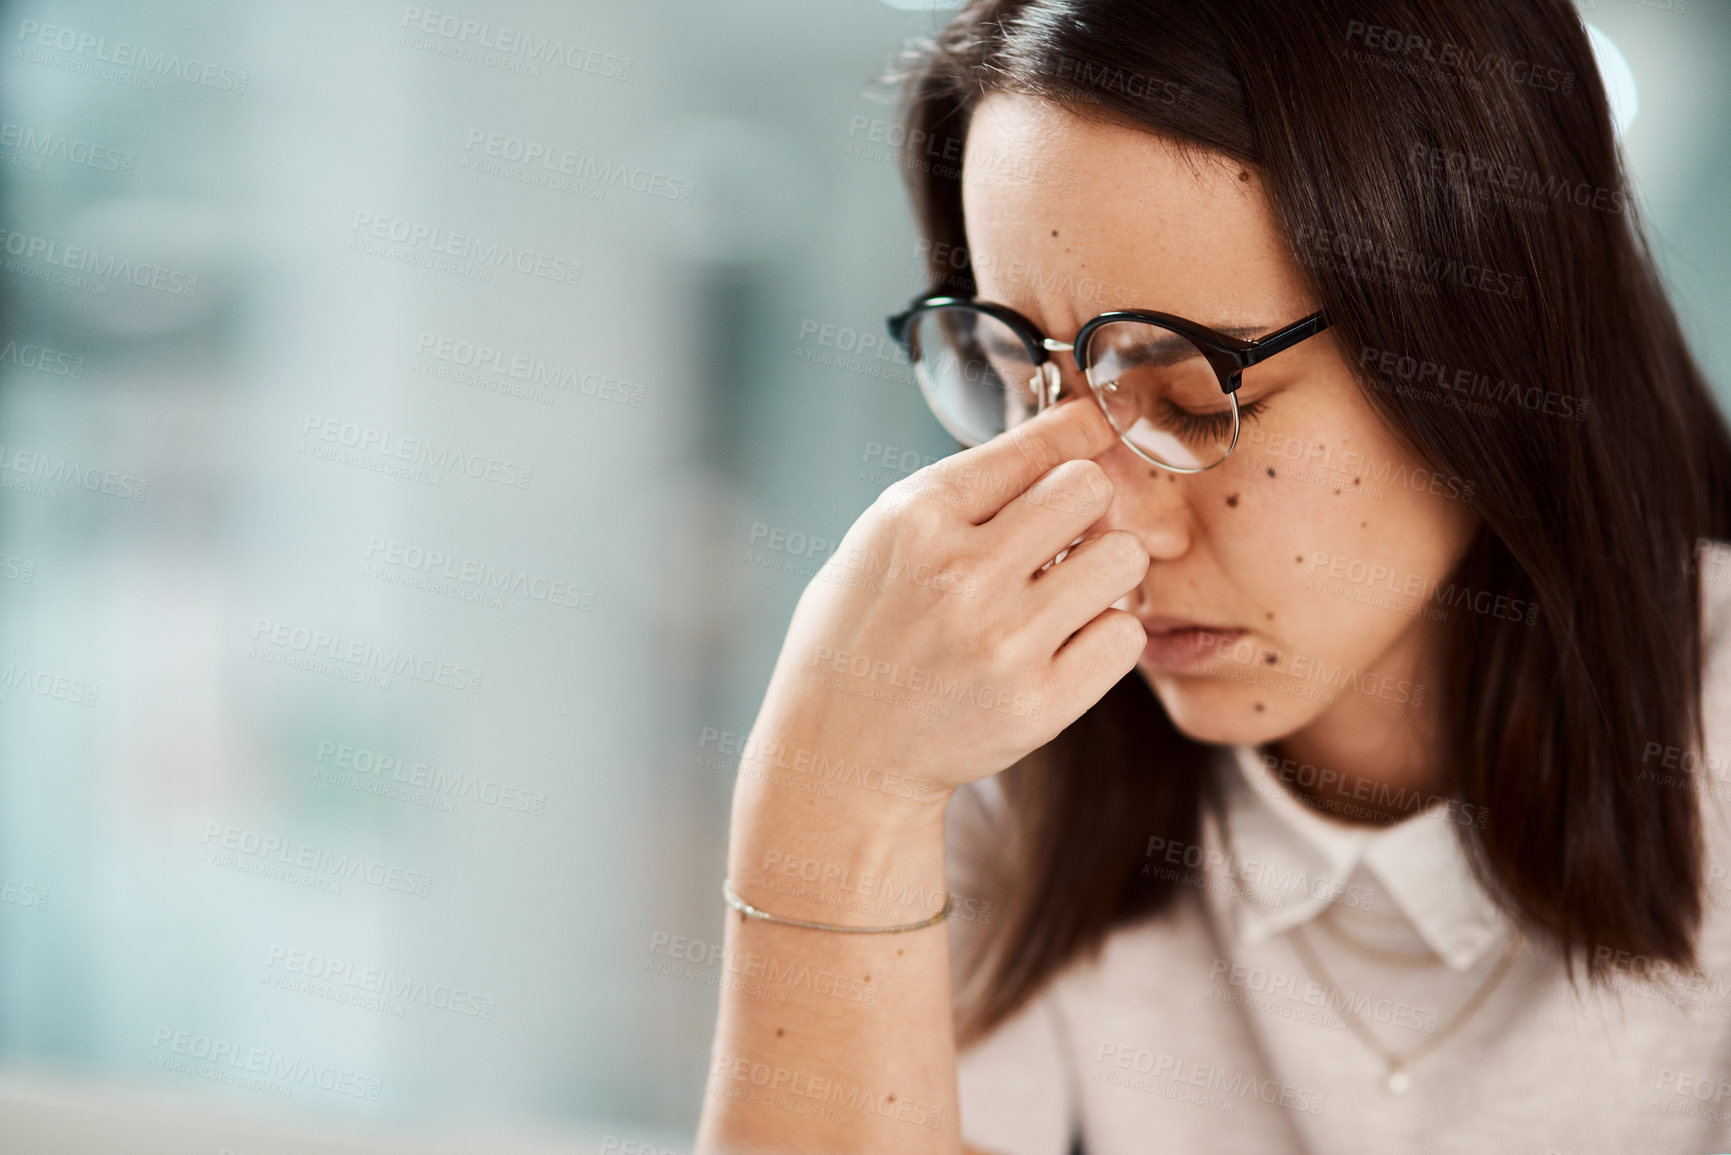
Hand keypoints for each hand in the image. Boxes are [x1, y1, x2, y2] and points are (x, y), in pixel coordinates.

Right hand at [746, 397, 1148, 818]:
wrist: (841, 753)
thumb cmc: (864, 635)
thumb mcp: (881, 542)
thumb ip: (962, 495)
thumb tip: (1064, 442)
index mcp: (916, 517)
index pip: (1037, 443)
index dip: (1078, 433)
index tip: (1093, 434)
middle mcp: (961, 572)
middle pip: (1090, 488)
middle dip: (1086, 507)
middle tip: (1066, 537)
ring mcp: (1002, 641)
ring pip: (1124, 557)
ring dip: (1105, 571)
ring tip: (1067, 594)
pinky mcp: (1037, 703)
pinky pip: (1125, 635)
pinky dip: (1106, 636)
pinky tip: (1067, 644)